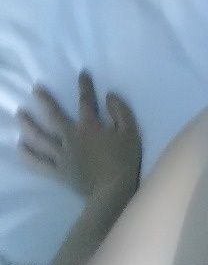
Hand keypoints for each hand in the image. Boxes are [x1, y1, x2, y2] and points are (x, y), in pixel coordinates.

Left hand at [16, 71, 141, 197]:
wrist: (112, 191)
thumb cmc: (123, 160)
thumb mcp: (130, 132)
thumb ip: (120, 111)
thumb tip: (109, 95)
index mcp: (89, 126)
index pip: (86, 101)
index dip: (85, 86)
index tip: (82, 74)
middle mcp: (71, 137)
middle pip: (53, 116)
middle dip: (45, 101)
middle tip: (36, 90)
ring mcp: (62, 155)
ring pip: (40, 138)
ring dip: (28, 125)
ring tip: (20, 114)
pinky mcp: (58, 171)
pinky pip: (39, 163)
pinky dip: (28, 155)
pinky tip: (20, 147)